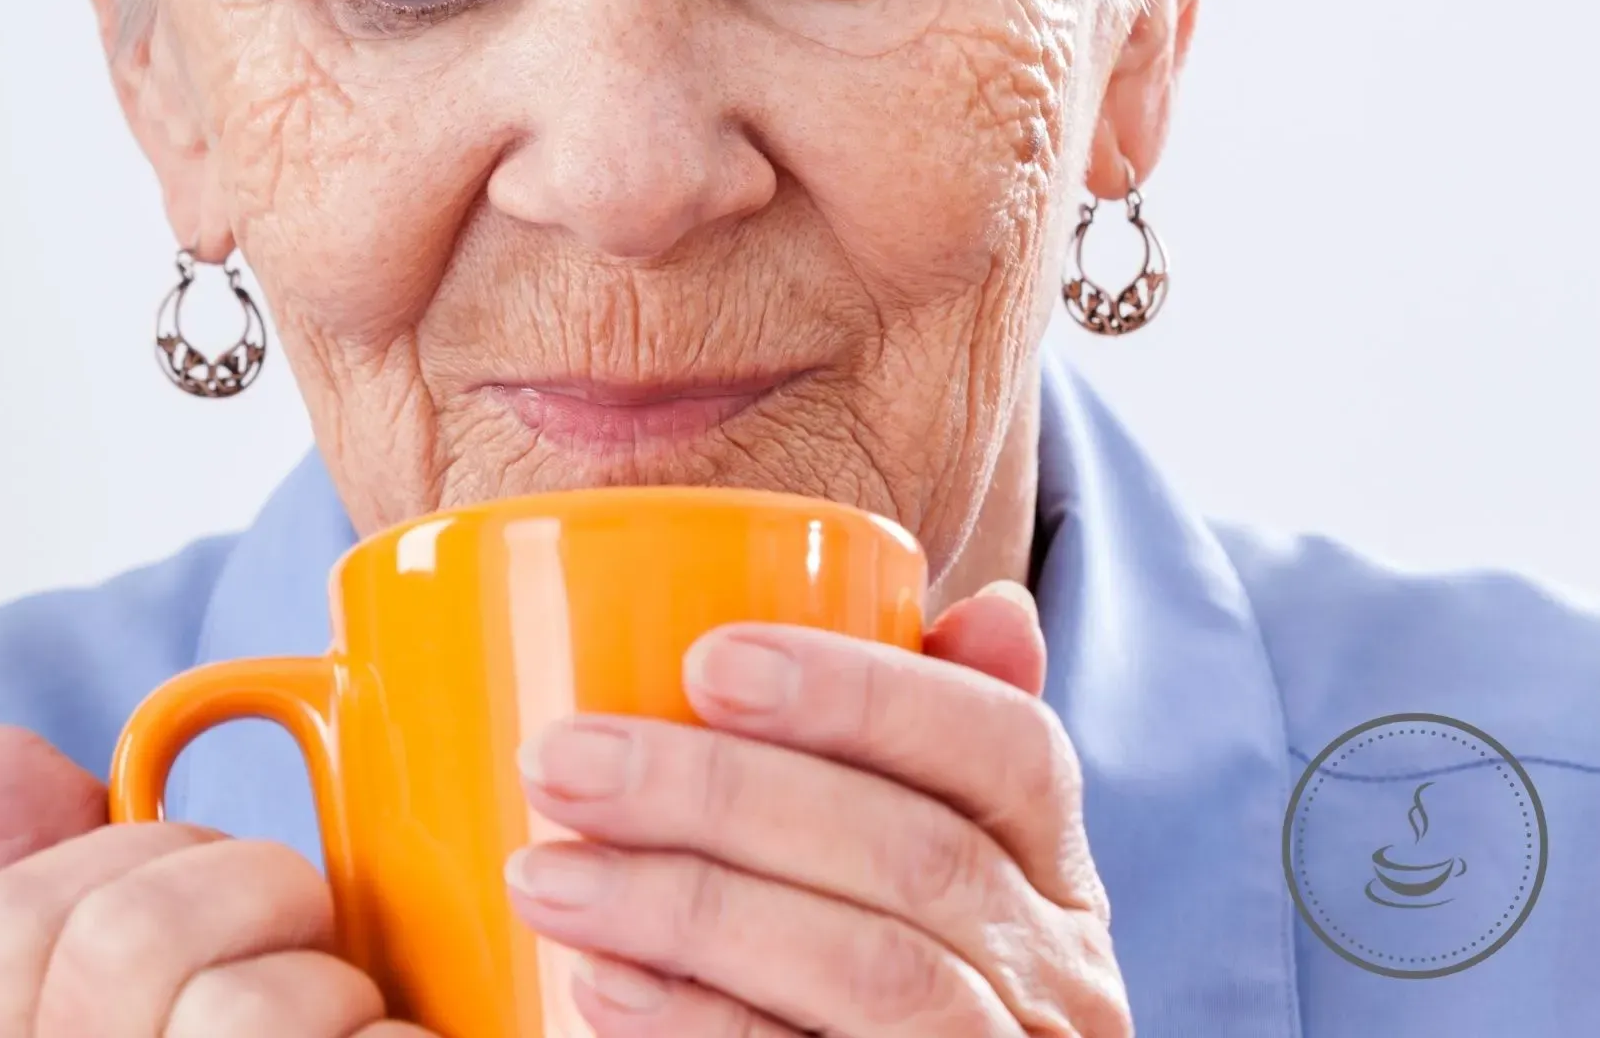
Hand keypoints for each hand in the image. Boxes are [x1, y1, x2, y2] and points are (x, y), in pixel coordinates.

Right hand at [0, 725, 429, 1037]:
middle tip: (307, 935)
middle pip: (116, 944)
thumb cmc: (294, 1023)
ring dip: (330, 991)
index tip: (200, 878)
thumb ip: (78, 852)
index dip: (118, 858)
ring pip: (236, 1018)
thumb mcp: (183, 937)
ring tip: (358, 1024)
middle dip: (245, 892)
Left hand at [506, 581, 1130, 1035]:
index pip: (1007, 744)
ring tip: (543, 874)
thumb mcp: (935, 861)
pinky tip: (598, 987)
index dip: (863, 691)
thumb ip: (926, 738)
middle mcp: (1056, 973)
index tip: (703, 660)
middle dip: (722, 794)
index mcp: (1052, 864)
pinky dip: (702, 1028)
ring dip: (686, 909)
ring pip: (868, 967)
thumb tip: (986, 604)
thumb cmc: (880, 960)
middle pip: (911, 855)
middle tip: (562, 761)